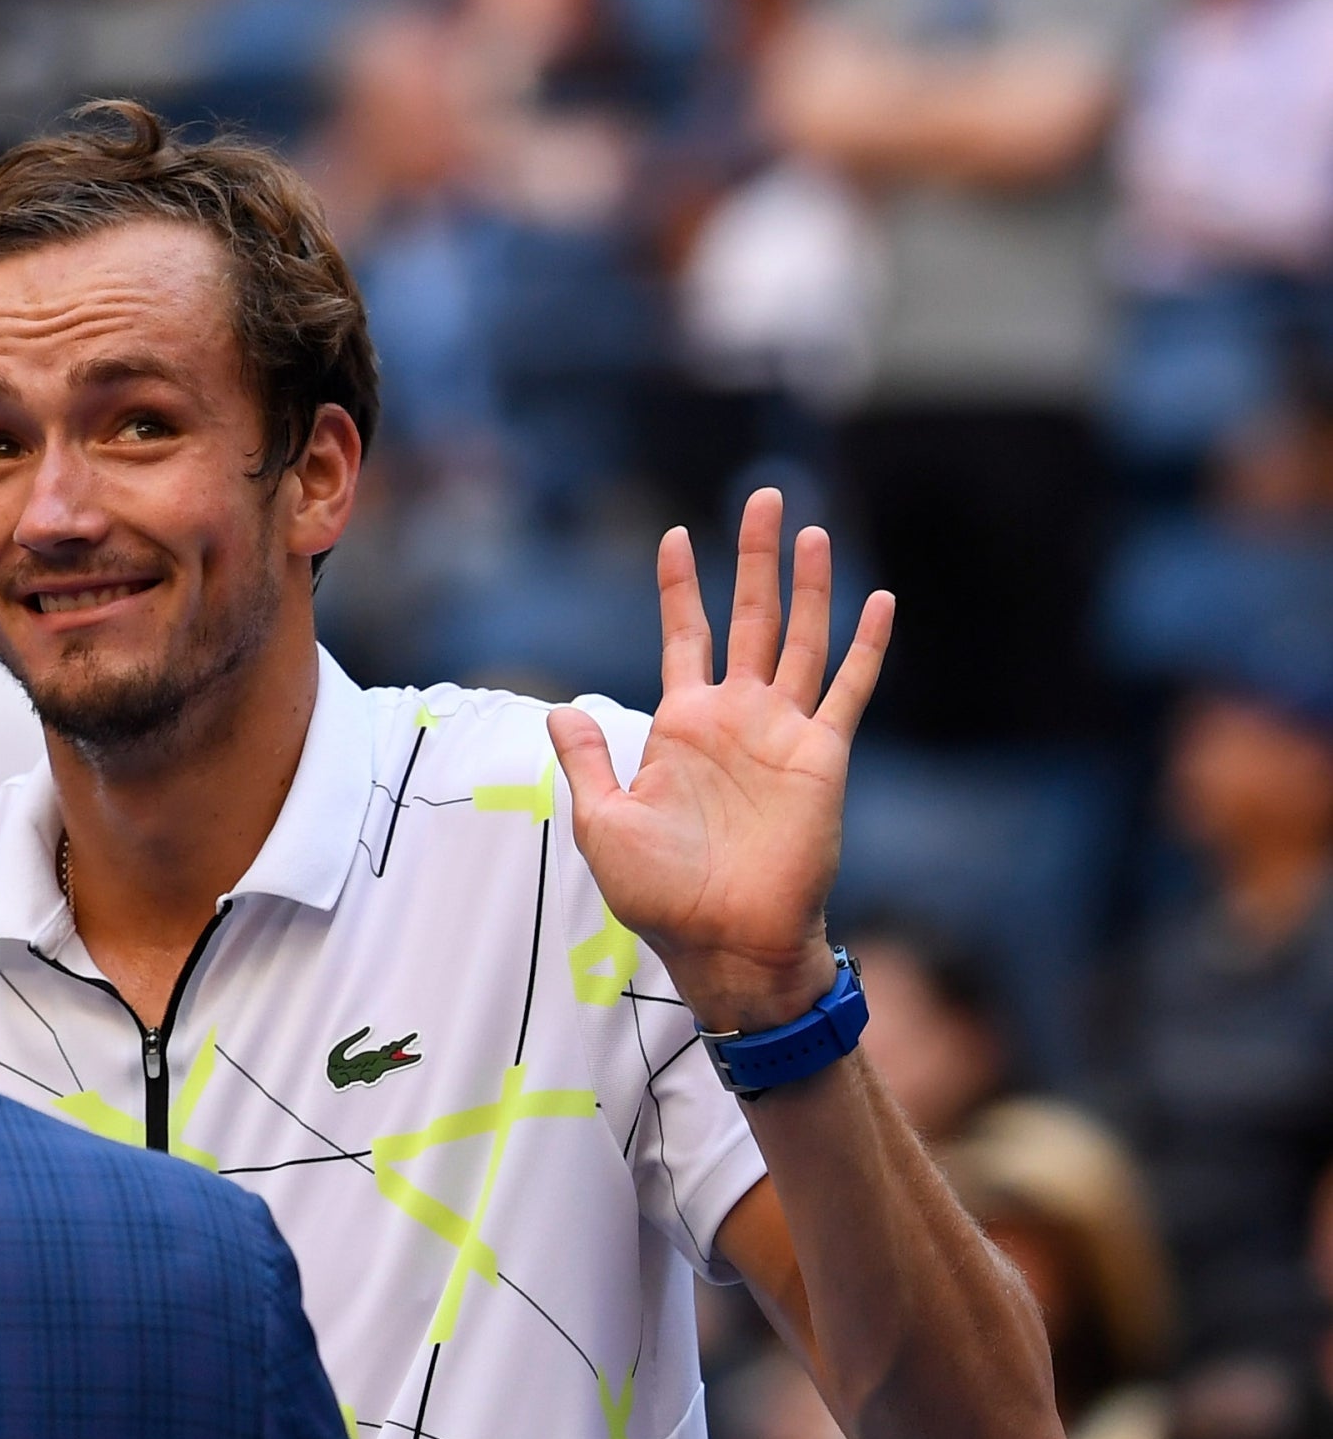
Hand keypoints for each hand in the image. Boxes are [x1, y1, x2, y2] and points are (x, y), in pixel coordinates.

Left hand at [547, 488, 891, 1029]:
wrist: (724, 941)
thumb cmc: (661, 894)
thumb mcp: (604, 822)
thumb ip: (586, 760)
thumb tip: (558, 709)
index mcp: (681, 726)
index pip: (683, 637)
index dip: (680, 587)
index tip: (674, 536)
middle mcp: (735, 718)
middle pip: (747, 616)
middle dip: (754, 558)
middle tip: (764, 496)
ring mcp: (782, 733)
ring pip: (799, 637)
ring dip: (807, 584)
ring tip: (811, 528)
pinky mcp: (822, 756)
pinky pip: (850, 689)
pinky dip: (866, 645)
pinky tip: (880, 600)